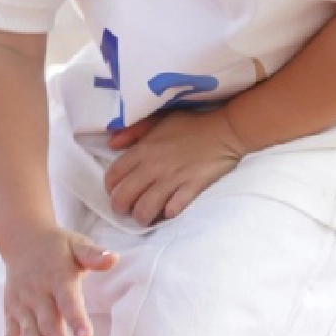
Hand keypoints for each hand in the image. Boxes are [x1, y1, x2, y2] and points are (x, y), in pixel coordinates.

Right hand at [2, 227, 117, 335]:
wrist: (22, 239)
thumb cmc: (58, 247)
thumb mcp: (77, 245)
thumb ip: (95, 255)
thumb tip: (114, 258)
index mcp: (57, 278)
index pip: (68, 301)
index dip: (77, 319)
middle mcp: (38, 294)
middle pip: (50, 324)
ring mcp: (22, 305)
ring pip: (30, 333)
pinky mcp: (11, 314)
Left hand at [105, 108, 245, 223]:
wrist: (225, 130)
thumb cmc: (191, 124)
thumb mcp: (158, 119)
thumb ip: (133, 131)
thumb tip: (111, 144)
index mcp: (143, 149)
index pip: (114, 175)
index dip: (110, 188)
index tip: (115, 191)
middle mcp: (153, 166)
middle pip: (123, 197)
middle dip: (120, 208)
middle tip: (127, 209)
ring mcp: (173, 179)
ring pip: (144, 209)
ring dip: (141, 216)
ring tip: (145, 216)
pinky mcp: (191, 188)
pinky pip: (172, 210)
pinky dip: (167, 214)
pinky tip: (167, 211)